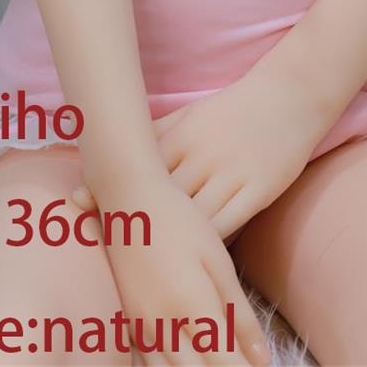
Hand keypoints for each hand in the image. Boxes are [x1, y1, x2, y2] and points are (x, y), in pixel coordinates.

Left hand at [73, 61, 334, 243]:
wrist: (288, 97)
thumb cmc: (231, 109)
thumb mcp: (190, 113)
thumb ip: (155, 135)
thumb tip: (113, 146)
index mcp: (181, 136)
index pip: (139, 165)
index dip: (109, 186)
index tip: (78, 205)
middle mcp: (200, 156)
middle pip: (160, 196)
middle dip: (132, 221)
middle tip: (103, 248)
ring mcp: (229, 175)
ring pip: (191, 219)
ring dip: (167, 245)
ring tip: (141, 271)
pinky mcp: (257, 191)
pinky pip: (227, 226)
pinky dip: (207, 248)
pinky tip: (191, 268)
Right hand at [91, 167, 271, 366]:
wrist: (129, 198)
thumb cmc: (180, 223)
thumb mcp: (218, 262)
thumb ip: (239, 314)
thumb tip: (261, 359)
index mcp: (192, 308)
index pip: (225, 363)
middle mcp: (162, 327)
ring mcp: (140, 329)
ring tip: (218, 365)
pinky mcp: (128, 326)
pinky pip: (148, 366)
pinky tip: (186, 364)